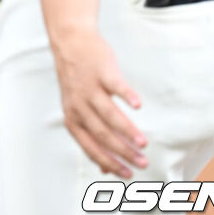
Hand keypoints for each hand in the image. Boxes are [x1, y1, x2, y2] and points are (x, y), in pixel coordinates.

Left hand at [51, 25, 146, 178]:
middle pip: (102, 133)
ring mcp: (89, 87)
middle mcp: (78, 105)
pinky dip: (126, 95)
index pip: (91, 147)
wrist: (69, 40)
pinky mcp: (101, 71)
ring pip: (109, 113)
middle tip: (142, 163)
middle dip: (123, 152)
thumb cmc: (78, 79)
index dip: (109, 162)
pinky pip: (115, 85)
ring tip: (143, 144)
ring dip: (127, 130)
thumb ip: (91, 138)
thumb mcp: (77, 109)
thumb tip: (105, 171)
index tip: (128, 174)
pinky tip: (138, 106)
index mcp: (72, 118)